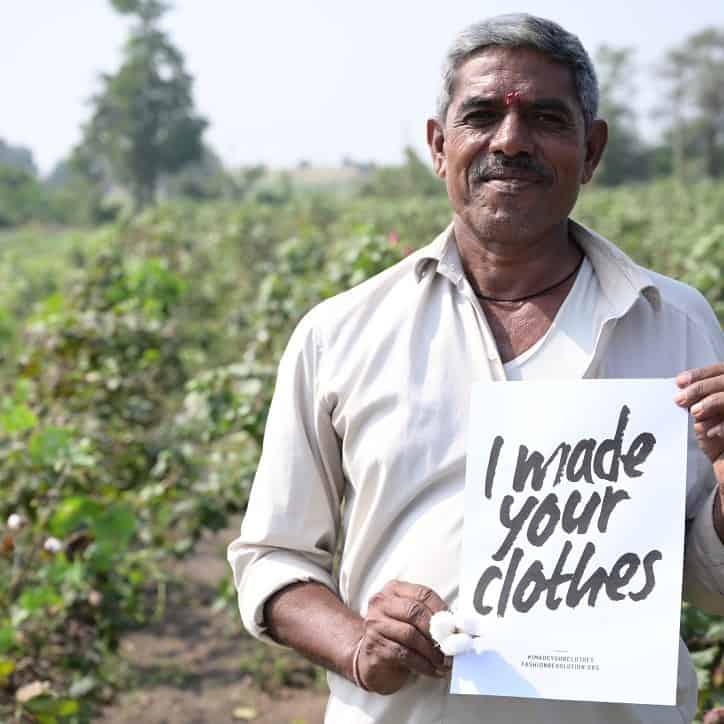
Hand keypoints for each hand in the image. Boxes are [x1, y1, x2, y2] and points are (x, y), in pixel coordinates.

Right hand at [354, 580, 450, 694]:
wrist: (371, 659)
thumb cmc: (397, 635)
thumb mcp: (411, 619)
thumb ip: (429, 616)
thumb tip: (456, 627)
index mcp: (394, 590)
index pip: (423, 593)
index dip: (442, 610)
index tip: (456, 626)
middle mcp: (381, 603)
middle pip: (415, 612)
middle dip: (437, 631)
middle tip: (452, 646)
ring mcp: (375, 624)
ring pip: (410, 635)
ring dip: (432, 651)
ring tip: (444, 662)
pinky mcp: (374, 646)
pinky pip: (404, 654)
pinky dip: (423, 664)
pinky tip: (433, 670)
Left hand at [675, 363, 723, 481]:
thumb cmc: (716, 438)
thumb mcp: (704, 415)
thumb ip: (697, 400)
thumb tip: (680, 389)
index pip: (720, 370)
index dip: (701, 373)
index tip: (680, 381)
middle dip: (701, 388)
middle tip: (680, 399)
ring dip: (712, 402)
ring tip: (695, 413)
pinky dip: (723, 425)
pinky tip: (709, 432)